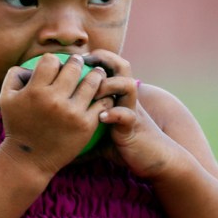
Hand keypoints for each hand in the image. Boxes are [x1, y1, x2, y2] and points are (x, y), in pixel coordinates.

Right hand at [0, 54, 113, 174]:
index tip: (57, 64)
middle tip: (81, 61)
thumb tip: (31, 63)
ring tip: (98, 73)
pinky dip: (104, 96)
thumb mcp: (6, 98)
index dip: (53, 60)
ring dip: (96, 74)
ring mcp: (72, 113)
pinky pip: (101, 103)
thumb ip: (15, 75)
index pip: (50, 60)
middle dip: (78, 61)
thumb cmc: (17, 126)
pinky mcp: (85, 125)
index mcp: (35, 91)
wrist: (28, 160)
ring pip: (92, 82)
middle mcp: (54, 100)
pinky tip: (103, 94)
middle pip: (74, 68)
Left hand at [85, 51, 182, 179]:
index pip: (111, 65)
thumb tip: (62, 144)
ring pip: (127, 84)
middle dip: (103, 60)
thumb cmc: (125, 146)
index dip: (95, 57)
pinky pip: (126, 115)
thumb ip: (84, 132)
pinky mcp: (134, 126)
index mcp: (118, 95)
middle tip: (83, 65)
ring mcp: (132, 110)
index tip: (74, 60)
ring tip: (92, 94)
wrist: (154, 160)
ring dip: (109, 85)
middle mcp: (126, 98)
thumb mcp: (101, 136)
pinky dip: (114, 113)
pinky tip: (101, 117)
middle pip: (122, 65)